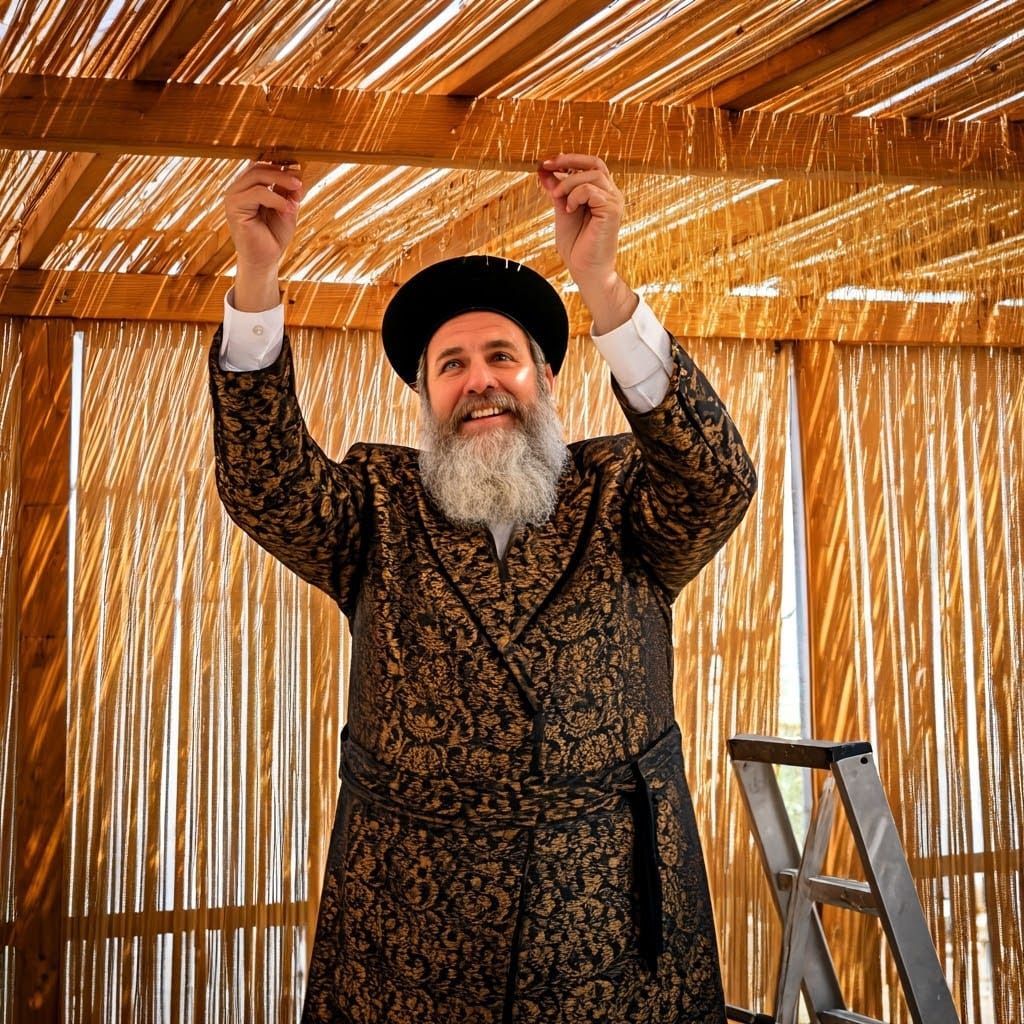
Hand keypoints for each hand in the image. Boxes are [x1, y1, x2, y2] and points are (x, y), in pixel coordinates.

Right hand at [223, 162, 303, 309]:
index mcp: (247, 187)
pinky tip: (288, 209)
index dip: (280, 166)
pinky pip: (257, 193)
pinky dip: (276, 198)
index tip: (299, 170)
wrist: (265, 260)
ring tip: (297, 194)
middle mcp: (237, 189)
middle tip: (300, 181)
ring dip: (281, 182)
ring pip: (257, 176)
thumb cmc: (274, 236)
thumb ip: (289, 192)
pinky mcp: (234, 207)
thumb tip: (297, 171)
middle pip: (259, 168)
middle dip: (282, 172)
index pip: (261, 166)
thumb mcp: (286, 209)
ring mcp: (233, 197)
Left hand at [538, 154, 636, 333]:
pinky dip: (576, 196)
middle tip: (546, 166)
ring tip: (557, 198)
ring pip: (592, 175)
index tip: (546, 163)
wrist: (585, 271)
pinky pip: (591, 190)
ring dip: (569, 183)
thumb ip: (557, 192)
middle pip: (594, 163)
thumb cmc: (577, 246)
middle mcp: (612, 194)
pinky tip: (569, 209)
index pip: (590, 165)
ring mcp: (614, 202)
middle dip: (568, 161)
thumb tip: (544, 171)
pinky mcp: (612, 211)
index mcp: (602, 193)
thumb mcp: (562, 212)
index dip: (569, 159)